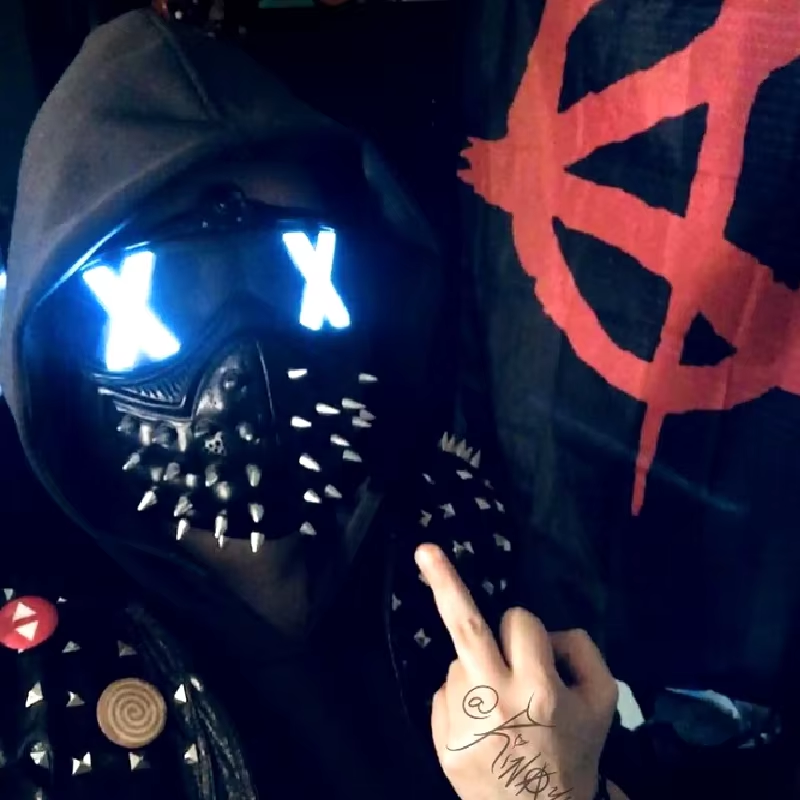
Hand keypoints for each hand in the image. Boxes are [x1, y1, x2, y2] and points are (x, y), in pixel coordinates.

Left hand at [416, 543, 617, 799]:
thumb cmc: (574, 753)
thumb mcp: (603, 702)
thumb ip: (583, 652)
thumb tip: (547, 631)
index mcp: (538, 688)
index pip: (520, 621)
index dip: (528, 631)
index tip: (531, 645)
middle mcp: (495, 699)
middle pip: (465, 625)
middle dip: (445, 582)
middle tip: (423, 550)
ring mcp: (462, 721)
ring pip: (459, 661)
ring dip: (477, 669)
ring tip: (500, 709)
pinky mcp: (441, 739)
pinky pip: (445, 693)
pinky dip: (461, 696)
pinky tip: (481, 724)